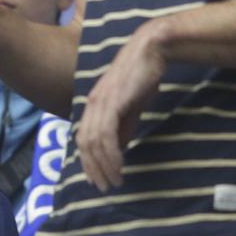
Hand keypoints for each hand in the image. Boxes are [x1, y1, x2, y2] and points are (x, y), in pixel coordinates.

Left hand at [75, 24, 167, 190]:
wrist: (151, 49)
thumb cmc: (142, 75)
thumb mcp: (131, 107)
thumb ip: (123, 127)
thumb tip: (119, 149)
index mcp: (94, 105)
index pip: (84, 138)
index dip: (88, 161)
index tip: (97, 178)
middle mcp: (92, 104)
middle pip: (84, 144)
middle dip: (93, 168)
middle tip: (104, 187)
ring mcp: (100, 102)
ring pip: (94, 143)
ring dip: (103, 166)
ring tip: (114, 181)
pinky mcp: (112, 102)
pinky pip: (106, 135)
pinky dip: (110, 154)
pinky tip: (119, 166)